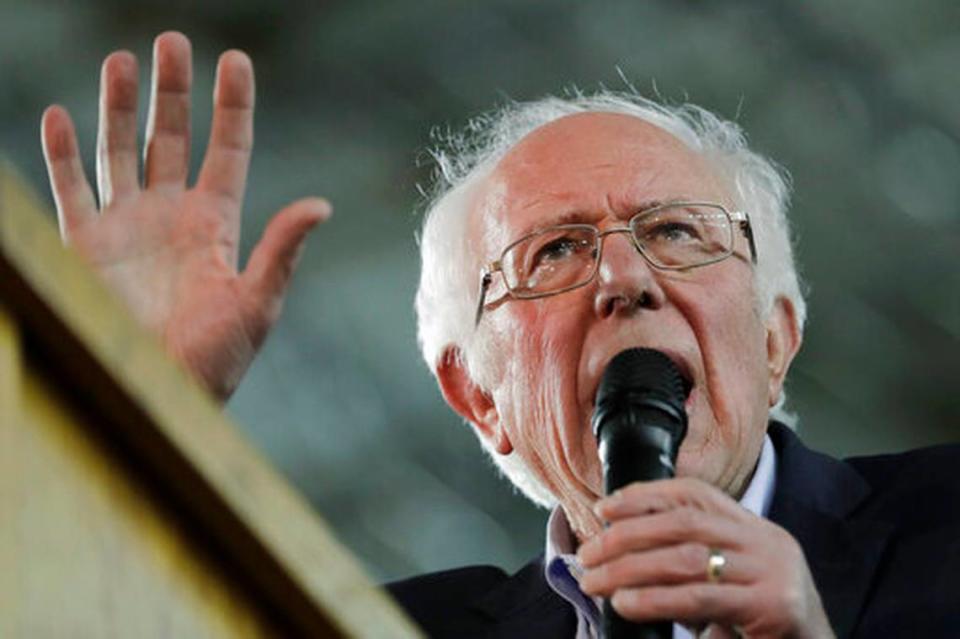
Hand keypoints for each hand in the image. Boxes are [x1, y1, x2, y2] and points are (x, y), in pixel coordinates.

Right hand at [40, 32, 329, 400]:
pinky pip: (69, 189)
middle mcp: (171, 215)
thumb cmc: (214, 360)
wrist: (158, 395)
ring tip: (121, 61)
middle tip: (169, 42)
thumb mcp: (256, 304)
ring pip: (120, 151)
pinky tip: (60, 116)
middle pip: (171, 137)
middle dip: (171, 90)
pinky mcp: (84, 246)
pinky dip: (61, 153)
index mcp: (216, 223)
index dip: (232, 105)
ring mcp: (127, 227)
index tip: (234, 59)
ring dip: (117, 106)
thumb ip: (282, 251)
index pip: (228, 149)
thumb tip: (321, 204)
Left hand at [578, 478, 834, 638]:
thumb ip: (689, 562)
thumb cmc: (761, 623)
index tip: (605, 508)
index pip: (694, 494)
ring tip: (595, 582)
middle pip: (684, 523)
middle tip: (587, 555)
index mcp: (754, 528)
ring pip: (687, 558)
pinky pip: (701, 597)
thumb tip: (619, 556)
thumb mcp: (728, 581)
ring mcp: (772, 571)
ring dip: (631, 568)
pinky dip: (656, 599)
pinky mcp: (773, 606)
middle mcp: (766, 541)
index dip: (645, 495)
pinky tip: (626, 604)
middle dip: (627, 535)